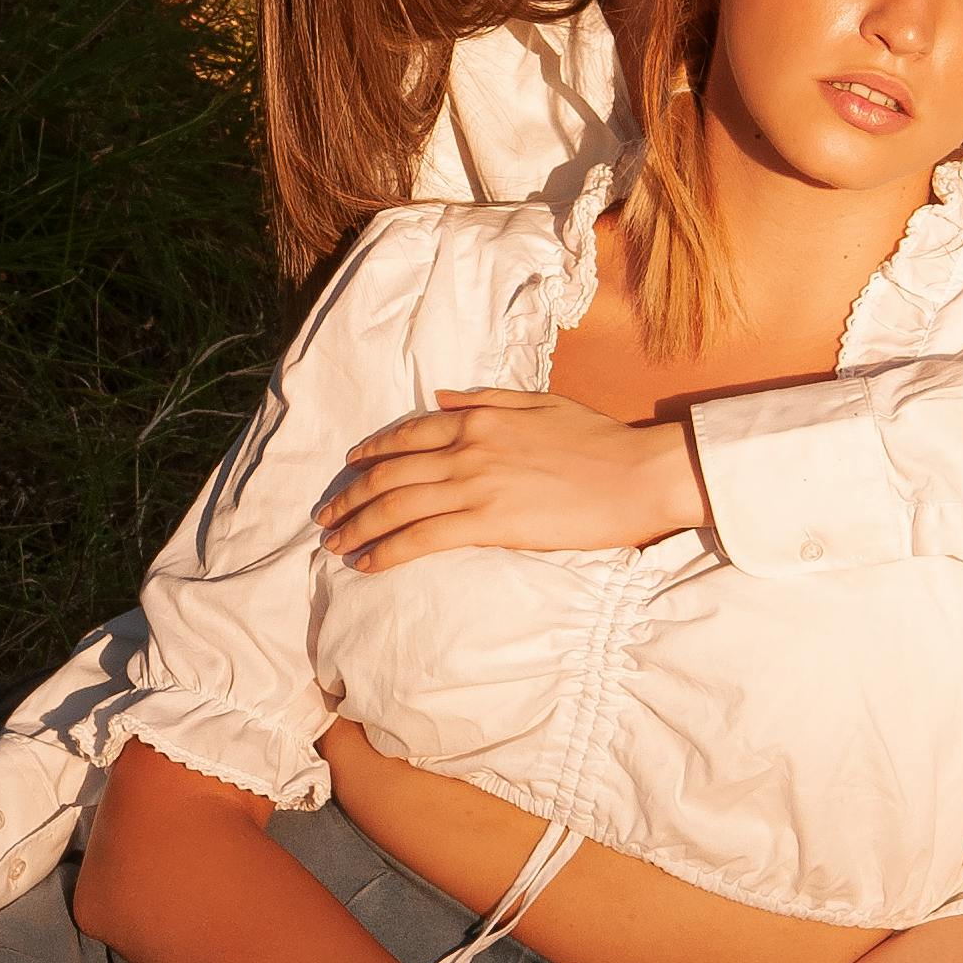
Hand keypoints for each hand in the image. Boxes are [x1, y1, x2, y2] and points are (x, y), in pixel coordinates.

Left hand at [317, 388, 706, 568]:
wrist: (637, 475)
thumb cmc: (596, 440)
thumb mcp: (537, 403)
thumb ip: (483, 400)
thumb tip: (438, 398)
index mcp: (477, 419)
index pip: (405, 435)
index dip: (370, 454)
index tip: (348, 470)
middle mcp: (467, 449)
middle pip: (389, 474)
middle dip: (350, 497)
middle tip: (326, 517)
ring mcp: (475, 486)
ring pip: (396, 506)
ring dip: (358, 526)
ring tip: (335, 544)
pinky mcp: (489, 524)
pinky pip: (422, 538)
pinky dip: (387, 550)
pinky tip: (366, 564)